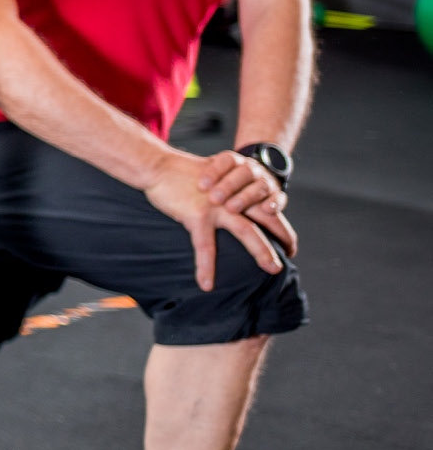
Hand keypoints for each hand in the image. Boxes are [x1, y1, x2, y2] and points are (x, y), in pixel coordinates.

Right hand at [142, 150, 296, 291]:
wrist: (159, 165)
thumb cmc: (182, 175)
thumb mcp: (211, 179)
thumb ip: (226, 192)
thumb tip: (232, 209)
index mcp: (238, 188)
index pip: (268, 207)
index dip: (280, 225)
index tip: (287, 243)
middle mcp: (233, 196)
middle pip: (266, 218)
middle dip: (282, 237)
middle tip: (291, 254)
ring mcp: (217, 206)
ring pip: (247, 231)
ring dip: (262, 251)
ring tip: (273, 269)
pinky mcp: (197, 215)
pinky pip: (204, 246)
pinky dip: (205, 266)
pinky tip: (206, 284)